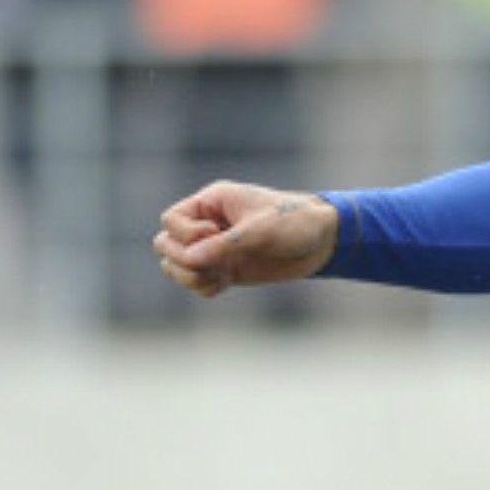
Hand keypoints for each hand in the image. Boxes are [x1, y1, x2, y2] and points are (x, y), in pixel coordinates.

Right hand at [153, 181, 337, 295]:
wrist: (324, 241)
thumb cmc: (296, 223)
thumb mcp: (262, 230)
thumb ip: (224, 245)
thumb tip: (188, 260)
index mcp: (213, 202)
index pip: (170, 220)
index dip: (185, 234)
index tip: (215, 234)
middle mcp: (209, 224)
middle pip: (165, 245)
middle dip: (182, 259)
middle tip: (214, 263)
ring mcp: (216, 247)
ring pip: (176, 266)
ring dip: (190, 277)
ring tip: (219, 277)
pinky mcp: (226, 268)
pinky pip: (196, 282)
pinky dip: (203, 287)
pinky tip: (224, 284)